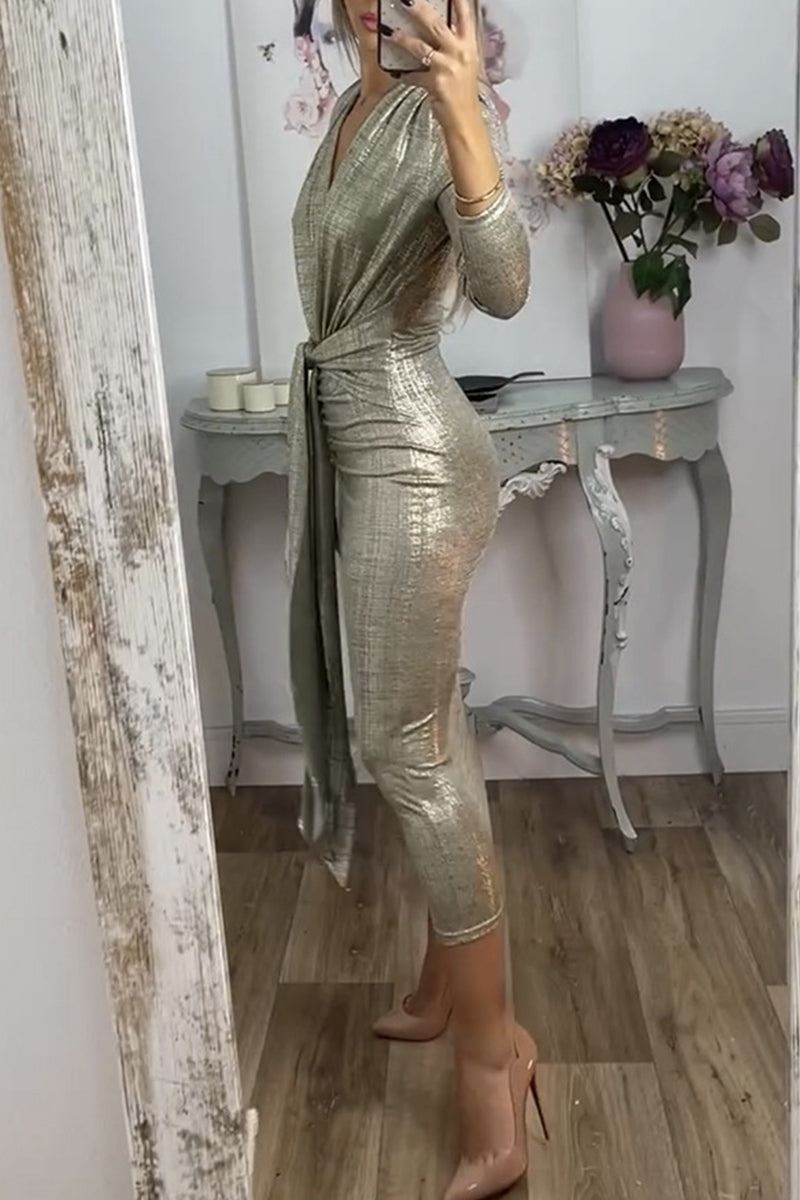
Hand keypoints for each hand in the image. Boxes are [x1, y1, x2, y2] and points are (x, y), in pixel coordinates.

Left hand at [382, 0, 481, 128]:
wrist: (465, 120)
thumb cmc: (463, 92)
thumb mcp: (465, 63)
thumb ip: (454, 44)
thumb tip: (435, 29)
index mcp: (469, 45)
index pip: (464, 14)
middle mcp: (460, 52)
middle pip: (436, 24)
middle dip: (418, 9)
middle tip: (405, 0)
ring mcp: (448, 67)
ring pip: (420, 46)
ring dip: (403, 39)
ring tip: (390, 33)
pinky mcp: (435, 83)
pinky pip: (413, 75)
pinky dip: (404, 75)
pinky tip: (398, 74)